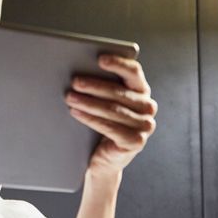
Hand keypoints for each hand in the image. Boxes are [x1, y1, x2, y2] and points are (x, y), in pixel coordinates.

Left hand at [65, 55, 157, 177]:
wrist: (103, 158)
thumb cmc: (101, 125)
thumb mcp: (103, 103)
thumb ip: (101, 86)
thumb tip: (80, 69)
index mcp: (141, 91)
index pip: (134, 72)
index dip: (118, 63)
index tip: (100, 59)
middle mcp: (148, 107)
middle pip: (119, 92)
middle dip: (94, 85)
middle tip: (75, 82)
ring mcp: (144, 126)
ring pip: (113, 109)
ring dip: (88, 102)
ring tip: (70, 97)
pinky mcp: (136, 142)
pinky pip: (110, 127)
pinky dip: (90, 118)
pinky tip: (76, 112)